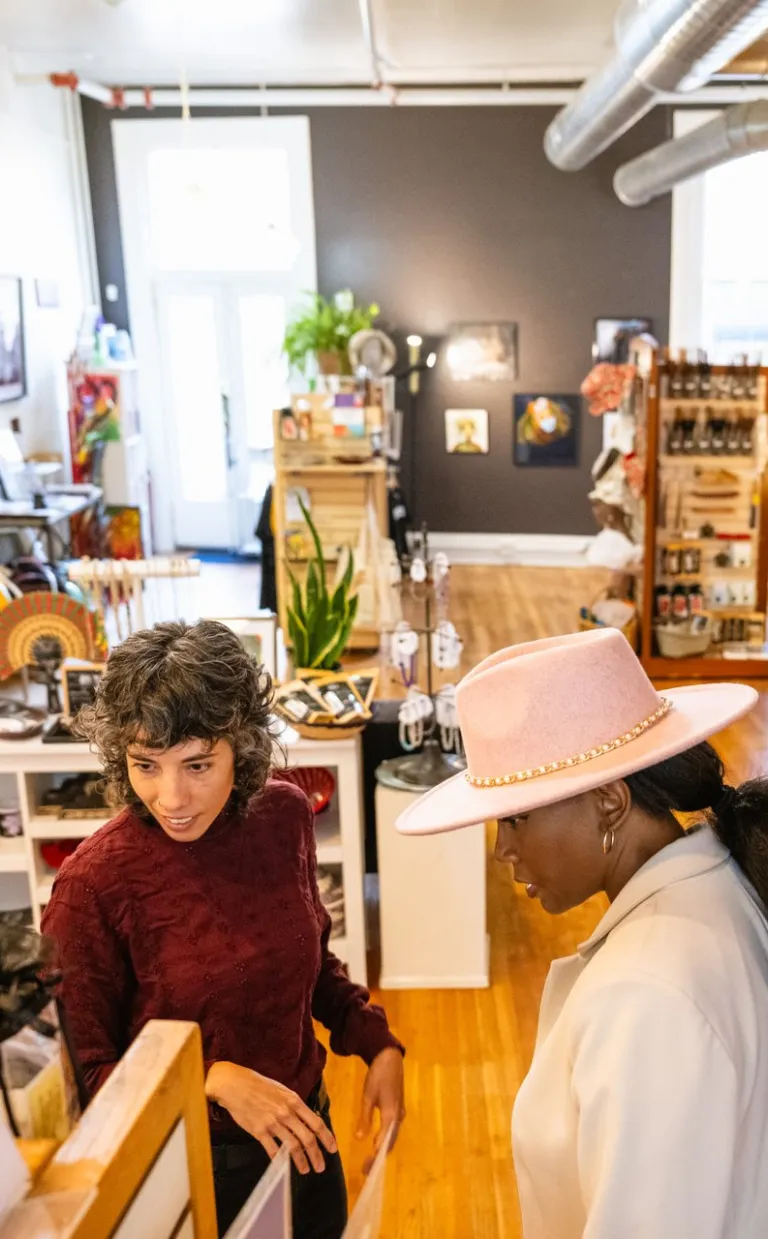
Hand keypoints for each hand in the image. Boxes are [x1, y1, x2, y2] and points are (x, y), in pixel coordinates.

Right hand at [206, 1061, 336, 1174]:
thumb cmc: (259, 1086)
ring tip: (305, 1170)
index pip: (316, 1122)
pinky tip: (283, 1167)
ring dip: (301, 1161)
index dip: (327, 1137)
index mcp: (294, 1101)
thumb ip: (295, 1105)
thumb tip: (307, 1120)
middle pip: (308, 1138)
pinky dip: (279, 1160)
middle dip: (317, 1155)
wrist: (235, 1085)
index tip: (333, 1148)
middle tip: (321, 1167)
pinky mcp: (259, 1131)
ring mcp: (272, 1122)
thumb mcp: (282, 1090)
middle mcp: (286, 1112)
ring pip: (293, 1147)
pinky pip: (272, 1150)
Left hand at [356, 1047, 404, 1174]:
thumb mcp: (367, 1096)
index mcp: (391, 1115)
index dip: (375, 1157)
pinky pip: (392, 1130)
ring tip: (370, 1161)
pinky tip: (376, 1144)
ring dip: (382, 1150)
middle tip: (366, 1170)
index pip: (383, 1143)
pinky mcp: (398, 1109)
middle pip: (390, 1143)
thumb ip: (365, 1118)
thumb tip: (360, 1139)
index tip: (366, 1169)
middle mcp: (398, 1117)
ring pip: (392, 1137)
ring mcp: (400, 1113)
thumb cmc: (378, 1075)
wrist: (390, 1058)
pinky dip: (385, 1140)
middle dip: (379, 1158)